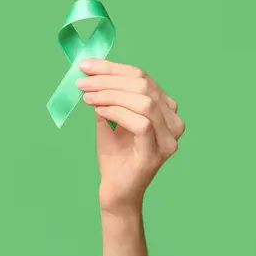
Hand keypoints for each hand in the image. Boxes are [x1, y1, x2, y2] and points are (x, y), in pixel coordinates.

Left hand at [77, 60, 184, 215]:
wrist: (115, 190)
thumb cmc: (114, 154)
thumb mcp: (109, 117)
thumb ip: (107, 95)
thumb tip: (91, 70)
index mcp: (165, 109)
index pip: (142, 77)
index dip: (112, 68)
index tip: (86, 65)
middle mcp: (173, 122)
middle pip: (143, 86)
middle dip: (108, 79)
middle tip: (82, 82)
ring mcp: (168, 139)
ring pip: (143, 102)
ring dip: (110, 94)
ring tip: (87, 97)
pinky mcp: (156, 154)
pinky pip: (141, 123)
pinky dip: (117, 112)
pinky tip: (98, 111)